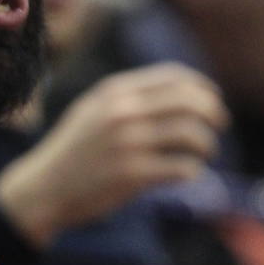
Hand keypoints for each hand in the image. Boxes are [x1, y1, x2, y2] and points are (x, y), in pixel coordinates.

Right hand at [0, 63, 227, 247]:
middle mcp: (123, 111)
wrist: (44, 187)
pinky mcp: (134, 174)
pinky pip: (184, 167)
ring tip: (201, 155)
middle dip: (214, 114)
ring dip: (207, 145)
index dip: (202, 87)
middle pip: (190, 102)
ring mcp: (128, 142)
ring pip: (192, 134)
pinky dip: (193, 171)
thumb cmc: (75, 151)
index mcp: (114, 91)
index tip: (213, 101)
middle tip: (219, 127)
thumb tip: (182, 94)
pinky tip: (186, 174)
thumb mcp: (93, 110)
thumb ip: (128, 98)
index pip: (174, 77)